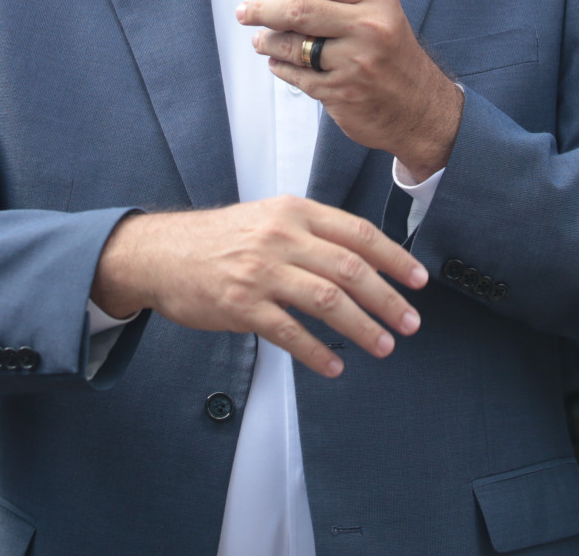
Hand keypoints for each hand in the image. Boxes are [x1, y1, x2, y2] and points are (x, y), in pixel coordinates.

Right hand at [90, 196, 428, 377]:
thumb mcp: (268, 217)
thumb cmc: (220, 238)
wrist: (159, 253)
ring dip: (363, 328)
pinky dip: (318, 352)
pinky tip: (335, 366)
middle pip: (351, 269)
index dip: (394, 258)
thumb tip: (364, 259)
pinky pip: (290, 333)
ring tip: (384, 346)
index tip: (419, 280)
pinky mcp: (240, 305)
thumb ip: (312, 232)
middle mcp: (281, 237)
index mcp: (293, 211)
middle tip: (410, 322)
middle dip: (388, 299)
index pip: (358, 233)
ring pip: (328, 301)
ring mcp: (261, 271)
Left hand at [238, 0, 463, 180]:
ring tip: (260, 39)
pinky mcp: (342, 92)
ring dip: (267, 40)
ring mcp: (355, 61)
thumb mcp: (379, 14)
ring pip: (293, 44)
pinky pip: (297, 75)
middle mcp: (368, 26)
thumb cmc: (392, 56)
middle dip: (262, 7)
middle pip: (299, 8)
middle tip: (243, 10)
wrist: (421, 109)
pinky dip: (280, 67)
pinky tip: (277, 62)